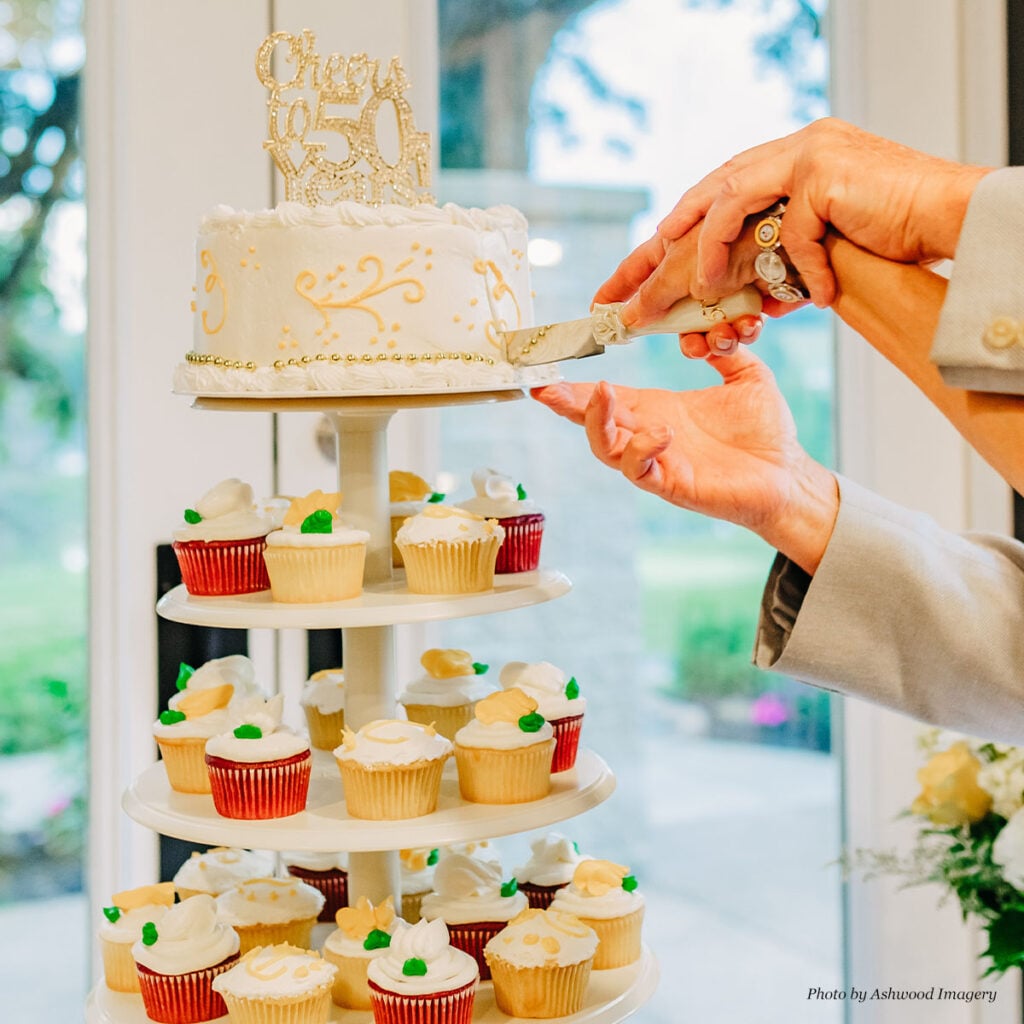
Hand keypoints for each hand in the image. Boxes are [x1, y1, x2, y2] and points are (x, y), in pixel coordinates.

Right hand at [531, 348, 837, 572]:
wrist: (789, 474)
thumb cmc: (766, 432)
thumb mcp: (746, 376)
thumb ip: (724, 348)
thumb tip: (710, 322)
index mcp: (658, 409)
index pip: (608, 396)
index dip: (576, 387)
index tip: (548, 371)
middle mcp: (650, 435)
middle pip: (594, 422)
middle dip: (567, 404)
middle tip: (546, 387)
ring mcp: (659, 461)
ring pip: (606, 448)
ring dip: (595, 422)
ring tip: (601, 393)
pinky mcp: (674, 484)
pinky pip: (641, 471)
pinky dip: (641, 450)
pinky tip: (660, 431)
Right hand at [594, 215, 792, 357]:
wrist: (805, 236)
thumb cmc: (739, 237)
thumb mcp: (683, 267)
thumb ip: (651, 295)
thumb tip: (624, 318)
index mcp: (679, 239)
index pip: (637, 268)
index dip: (616, 289)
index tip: (596, 310)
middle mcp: (702, 257)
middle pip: (675, 305)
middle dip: (681, 331)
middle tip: (693, 344)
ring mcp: (730, 274)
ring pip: (708, 320)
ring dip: (714, 335)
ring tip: (726, 337)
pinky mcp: (760, 289)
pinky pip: (741, 320)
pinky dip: (743, 328)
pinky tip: (752, 325)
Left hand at [657, 117, 991, 306]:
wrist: (949, 218)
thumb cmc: (891, 235)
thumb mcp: (820, 247)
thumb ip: (779, 258)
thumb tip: (742, 300)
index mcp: (789, 161)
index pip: (720, 190)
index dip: (680, 224)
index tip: (646, 256)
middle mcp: (793, 149)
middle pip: (712, 188)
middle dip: (671, 232)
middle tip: (638, 272)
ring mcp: (808, 154)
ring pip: (732, 200)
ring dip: (714, 250)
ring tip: (708, 291)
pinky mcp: (826, 173)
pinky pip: (792, 233)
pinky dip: (798, 272)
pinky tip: (809, 300)